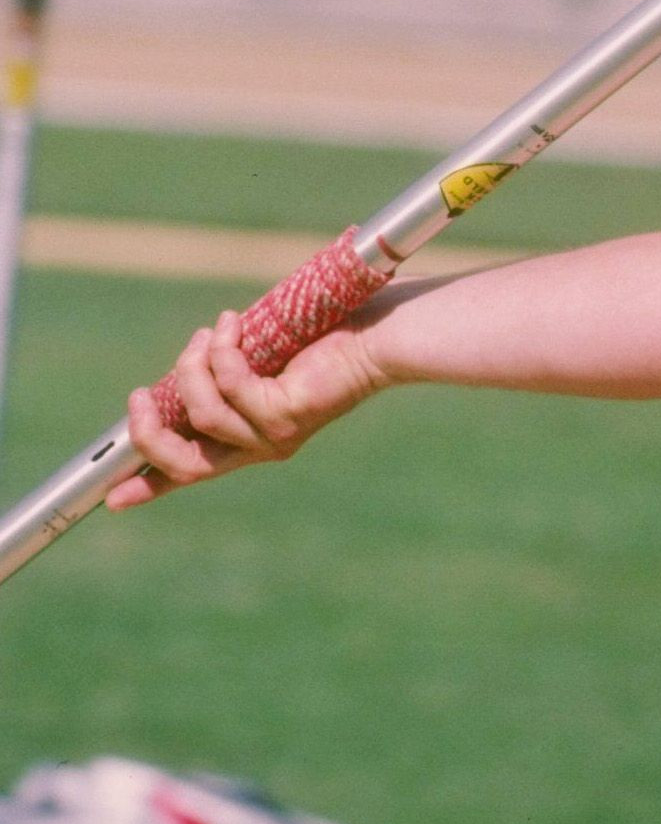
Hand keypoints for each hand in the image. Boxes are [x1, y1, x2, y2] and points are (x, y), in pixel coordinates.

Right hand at [112, 313, 387, 509]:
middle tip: (141, 393)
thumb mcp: (262, 355)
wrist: (385, 329)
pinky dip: (223, 351)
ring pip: (202, 413)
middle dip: (148, 429)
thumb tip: (191, 358)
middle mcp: (262, 445)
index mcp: (252, 437)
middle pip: (182, 463)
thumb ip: (226, 368)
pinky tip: (235, 324)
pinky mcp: (286, 413)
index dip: (150, 484)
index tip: (113, 498)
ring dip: (194, 365)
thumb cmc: (329, 333)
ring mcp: (275, 434)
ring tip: (214, 330)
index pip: (192, 472)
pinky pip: (232, 386)